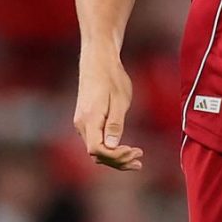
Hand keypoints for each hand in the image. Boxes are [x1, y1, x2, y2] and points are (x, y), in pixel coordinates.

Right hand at [74, 54, 142, 170]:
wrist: (98, 60)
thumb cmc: (111, 77)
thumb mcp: (119, 100)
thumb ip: (114, 124)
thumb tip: (112, 146)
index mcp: (89, 119)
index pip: (98, 150)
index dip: (116, 156)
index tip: (135, 151)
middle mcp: (81, 124)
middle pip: (97, 154)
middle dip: (118, 161)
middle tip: (140, 160)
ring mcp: (82, 123)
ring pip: (96, 150)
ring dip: (115, 158)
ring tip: (136, 160)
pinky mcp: (86, 121)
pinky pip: (96, 142)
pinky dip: (110, 150)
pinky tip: (125, 150)